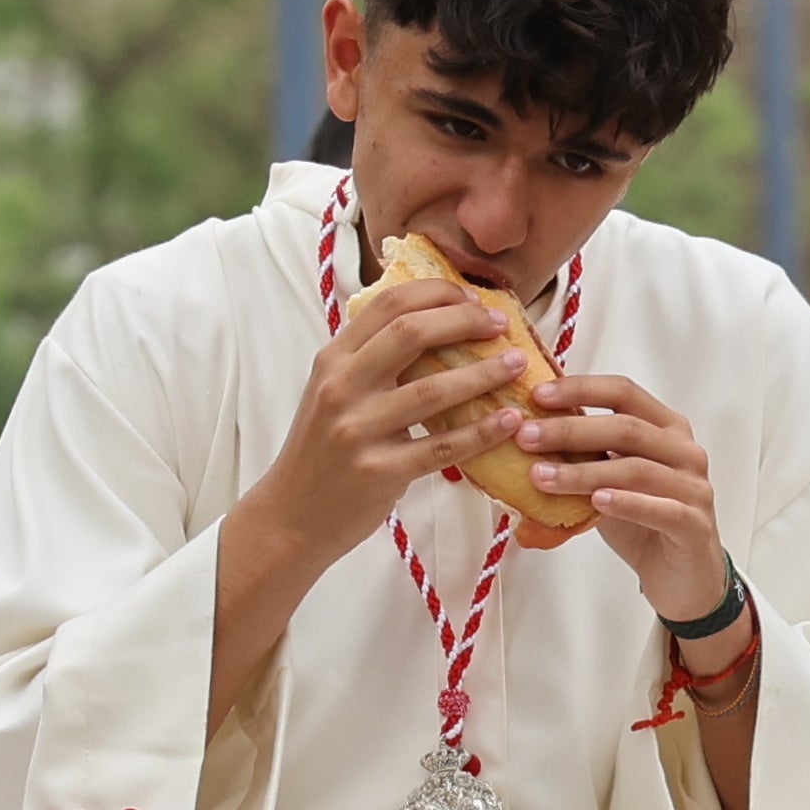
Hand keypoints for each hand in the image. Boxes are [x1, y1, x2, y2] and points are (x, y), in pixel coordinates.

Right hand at [242, 275, 537, 578]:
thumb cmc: (323, 452)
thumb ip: (370, 361)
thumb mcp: (333, 393)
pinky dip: (481, 432)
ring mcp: (357, 429)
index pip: (387, 305)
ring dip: (484, 373)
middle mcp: (341, 387)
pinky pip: (441, 447)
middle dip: (464, 321)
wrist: (291, 516)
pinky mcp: (378, 472)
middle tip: (502, 323)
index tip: (473, 297)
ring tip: (518, 363)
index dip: (436, 293)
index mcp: (333, 359)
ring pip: (432, 390)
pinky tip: (509, 420)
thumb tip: (433, 324)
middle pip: (411, 334)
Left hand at [510, 371, 734, 626]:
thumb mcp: (606, 482)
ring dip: (584, 471)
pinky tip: (595, 502)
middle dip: (570, 430)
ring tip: (542, 477)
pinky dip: (627, 503)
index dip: (581, 389)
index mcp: (666, 428)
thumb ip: (581, 457)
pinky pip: (662, 509)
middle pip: (627, 428)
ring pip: (637, 469)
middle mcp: (685, 451)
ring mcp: (694, 487)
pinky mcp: (695, 525)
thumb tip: (523, 436)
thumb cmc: (642, 522)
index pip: (624, 392)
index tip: (537, 396)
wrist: (681, 577)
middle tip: (526, 437)